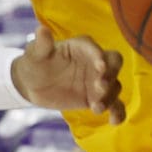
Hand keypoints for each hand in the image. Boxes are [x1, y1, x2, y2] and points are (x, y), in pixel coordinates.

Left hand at [11, 24, 125, 122]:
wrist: (33, 85)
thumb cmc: (35, 63)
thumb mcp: (35, 54)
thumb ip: (42, 45)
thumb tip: (41, 29)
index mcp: (82, 47)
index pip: (96, 49)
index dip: (99, 56)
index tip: (99, 66)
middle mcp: (95, 62)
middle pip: (114, 63)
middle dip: (111, 74)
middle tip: (100, 86)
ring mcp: (98, 81)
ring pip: (115, 86)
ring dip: (110, 97)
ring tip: (95, 108)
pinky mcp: (98, 98)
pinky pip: (114, 105)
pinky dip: (118, 112)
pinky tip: (114, 122)